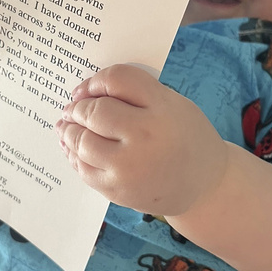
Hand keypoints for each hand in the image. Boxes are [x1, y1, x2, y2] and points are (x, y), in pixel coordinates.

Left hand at [55, 64, 229, 215]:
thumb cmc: (186, 138)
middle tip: (72, 108)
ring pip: (83, 142)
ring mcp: (129, 166)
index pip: (117, 80)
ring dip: (69, 132)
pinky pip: (84, 169)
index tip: (87, 88)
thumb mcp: (173, 104)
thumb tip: (87, 94)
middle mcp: (145, 135)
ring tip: (66, 127)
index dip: (96, 81)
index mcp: (162, 107)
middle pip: (95, 112)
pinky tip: (73, 149)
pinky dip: (74, 156)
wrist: (205, 185)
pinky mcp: (118, 190)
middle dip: (78, 108)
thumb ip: (138, 94)